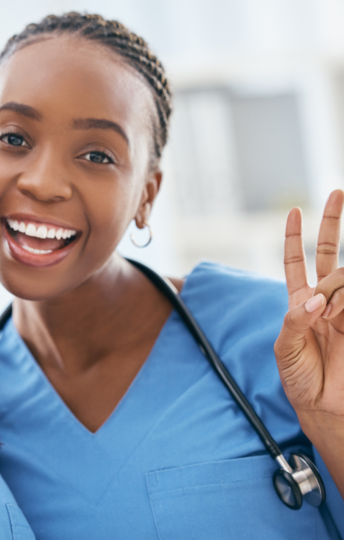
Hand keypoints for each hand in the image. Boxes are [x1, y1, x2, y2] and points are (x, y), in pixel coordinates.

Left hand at [274, 189, 343, 422]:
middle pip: (329, 254)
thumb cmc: (300, 378)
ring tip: (330, 315)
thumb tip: (315, 298)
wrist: (324, 406)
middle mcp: (325, 299)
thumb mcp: (285, 349)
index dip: (295, 237)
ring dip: (338, 288)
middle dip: (331, 223)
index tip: (293, 211)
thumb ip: (296, 320)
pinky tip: (337, 309)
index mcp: (299, 303)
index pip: (296, 262)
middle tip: (337, 192)